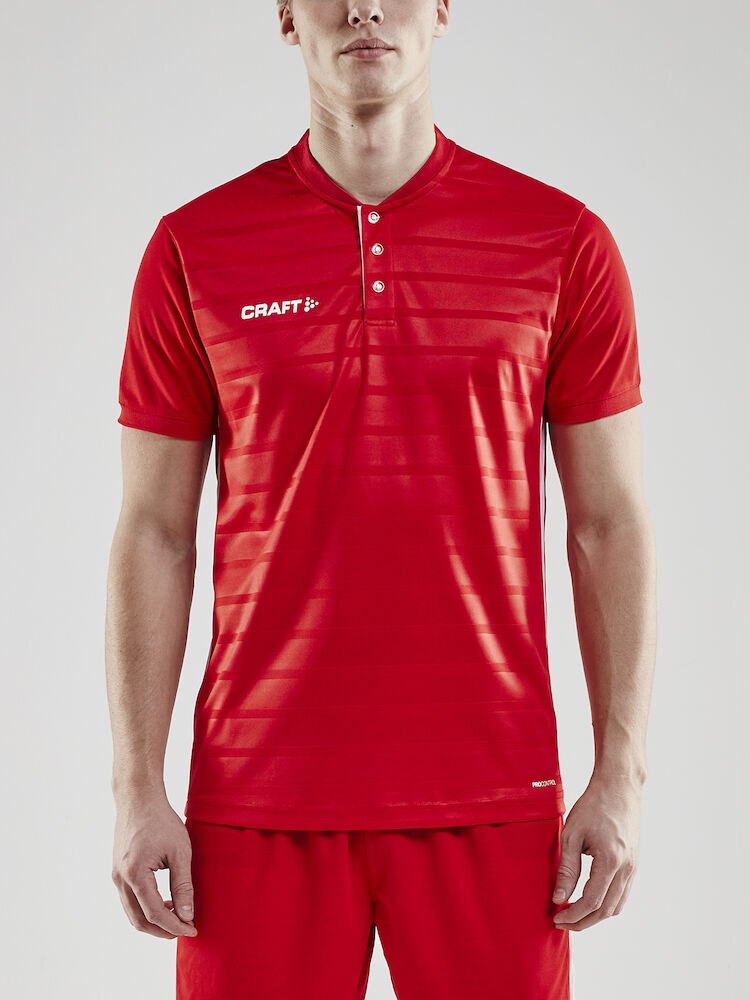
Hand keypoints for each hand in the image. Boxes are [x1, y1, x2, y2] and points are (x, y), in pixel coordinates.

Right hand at [111, 795, 198, 939]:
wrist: (138, 798)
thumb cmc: (161, 820)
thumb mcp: (180, 851)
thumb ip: (183, 885)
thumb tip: (188, 915)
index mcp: (135, 874)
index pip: (155, 913)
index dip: (174, 926)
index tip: (193, 930)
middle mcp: (120, 879)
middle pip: (138, 920)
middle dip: (162, 930)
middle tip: (185, 929)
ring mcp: (115, 876)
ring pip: (132, 913)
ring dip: (153, 921)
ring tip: (178, 917)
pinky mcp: (117, 871)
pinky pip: (129, 900)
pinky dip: (145, 908)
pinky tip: (164, 901)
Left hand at [551, 773, 640, 931]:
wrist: (619, 787)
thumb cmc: (593, 805)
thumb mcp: (572, 834)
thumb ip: (566, 869)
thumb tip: (559, 898)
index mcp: (610, 861)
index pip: (591, 902)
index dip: (573, 915)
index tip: (556, 918)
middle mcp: (626, 869)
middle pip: (606, 911)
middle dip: (583, 922)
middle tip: (562, 922)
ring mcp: (633, 867)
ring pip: (617, 906)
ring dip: (595, 916)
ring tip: (573, 913)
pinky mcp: (634, 864)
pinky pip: (622, 894)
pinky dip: (607, 904)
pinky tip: (589, 900)